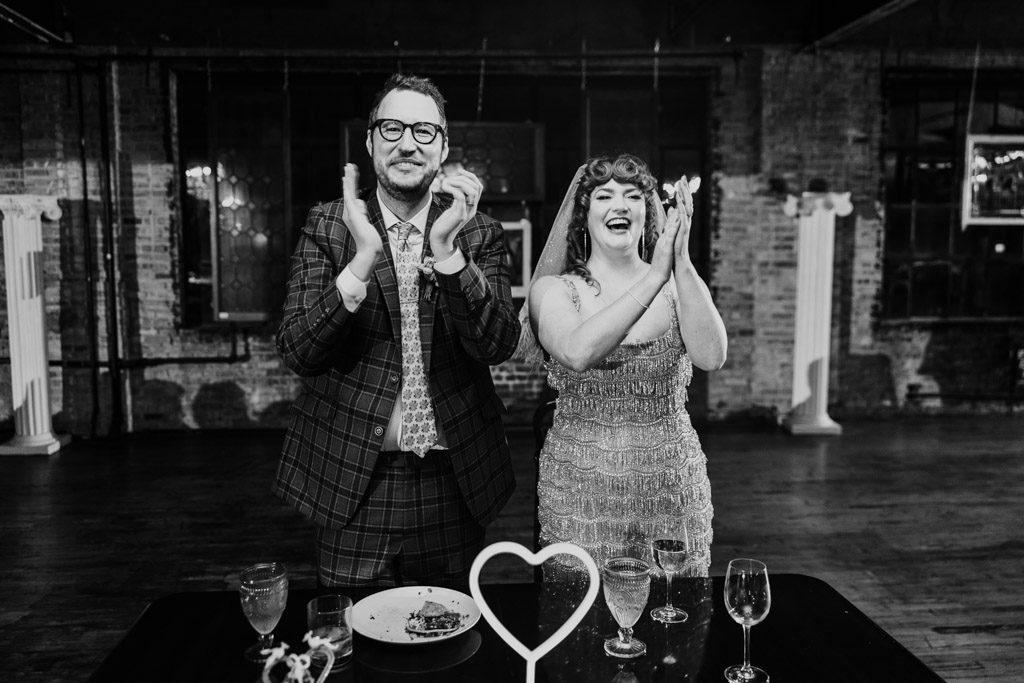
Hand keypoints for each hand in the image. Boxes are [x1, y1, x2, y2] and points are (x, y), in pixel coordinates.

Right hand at [342, 163, 381, 278]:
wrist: (368, 249)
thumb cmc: (369, 239)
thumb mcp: (366, 222)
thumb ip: (362, 212)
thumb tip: (360, 203)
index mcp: (351, 214)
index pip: (351, 196)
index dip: (350, 184)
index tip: (349, 175)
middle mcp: (348, 212)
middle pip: (348, 191)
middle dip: (349, 177)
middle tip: (349, 165)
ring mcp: (349, 212)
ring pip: (348, 190)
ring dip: (350, 178)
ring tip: (350, 168)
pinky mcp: (352, 213)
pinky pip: (349, 195)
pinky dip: (348, 185)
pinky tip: (346, 177)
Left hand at [429, 168, 482, 259]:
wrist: (440, 240)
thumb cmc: (444, 224)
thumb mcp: (453, 208)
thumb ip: (458, 198)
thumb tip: (456, 184)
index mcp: (472, 206)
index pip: (479, 187)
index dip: (470, 176)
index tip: (459, 171)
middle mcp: (472, 209)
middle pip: (476, 187)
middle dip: (463, 178)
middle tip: (449, 179)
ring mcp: (467, 213)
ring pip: (471, 191)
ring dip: (458, 182)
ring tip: (446, 183)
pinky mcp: (459, 216)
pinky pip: (460, 197)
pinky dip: (452, 188)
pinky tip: (444, 188)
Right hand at [650, 208, 678, 284]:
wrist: (656, 276)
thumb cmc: (661, 265)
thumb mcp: (664, 252)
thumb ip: (664, 245)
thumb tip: (666, 241)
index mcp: (663, 240)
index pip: (668, 226)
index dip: (673, 216)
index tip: (677, 206)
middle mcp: (663, 239)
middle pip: (669, 224)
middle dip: (675, 212)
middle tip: (679, 200)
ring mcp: (664, 243)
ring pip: (670, 228)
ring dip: (674, 217)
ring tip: (679, 207)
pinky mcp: (666, 248)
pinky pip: (670, 237)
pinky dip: (674, 228)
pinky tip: (678, 222)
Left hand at [670, 176, 694, 264]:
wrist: (678, 261)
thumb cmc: (675, 247)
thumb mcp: (672, 229)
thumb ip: (673, 218)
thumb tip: (672, 208)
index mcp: (682, 220)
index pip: (684, 202)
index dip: (682, 191)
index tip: (681, 180)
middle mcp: (685, 221)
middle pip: (687, 202)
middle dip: (684, 189)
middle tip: (683, 177)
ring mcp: (685, 226)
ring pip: (686, 208)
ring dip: (683, 196)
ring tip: (681, 185)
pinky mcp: (682, 232)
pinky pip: (682, 219)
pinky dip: (681, 209)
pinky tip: (679, 201)